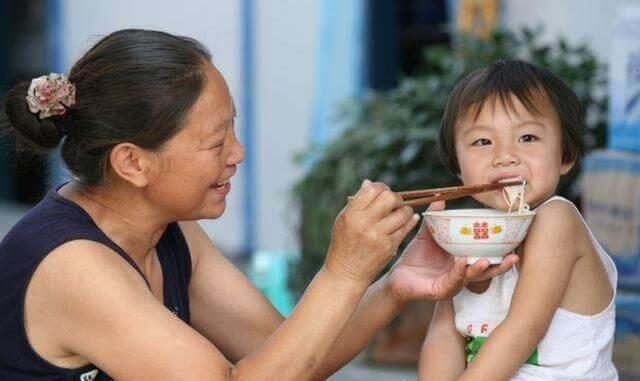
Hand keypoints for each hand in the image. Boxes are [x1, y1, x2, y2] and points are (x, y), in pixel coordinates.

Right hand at [324, 180, 419, 285]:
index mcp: (351, 214)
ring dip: (405, 210)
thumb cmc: (343, 244)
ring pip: (402, 213)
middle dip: (395, 198)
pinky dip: (410, 221)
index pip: (372, 189)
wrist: (346, 273)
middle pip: (390, 198)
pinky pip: (406, 228)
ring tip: (400, 213)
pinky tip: (409, 219)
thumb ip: (357, 202)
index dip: (381, 188)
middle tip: (394, 203)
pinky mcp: (389, 247)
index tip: (383, 192)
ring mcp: (378, 236)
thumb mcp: (343, 220)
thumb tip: (369, 183)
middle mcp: (364, 223)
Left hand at [388, 201, 517, 302]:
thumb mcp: (428, 236)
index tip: (514, 244)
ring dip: (480, 270)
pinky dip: (458, 272)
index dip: (500, 253)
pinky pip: (452, 282)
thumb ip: (436, 219)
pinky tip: (461, 263)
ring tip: (486, 261)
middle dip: (501, 266)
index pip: (486, 257)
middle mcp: (461, 274)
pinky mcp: (440, 291)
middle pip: (486, 271)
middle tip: (514, 257)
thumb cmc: (416, 258)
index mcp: (463, 260)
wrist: (397, 276)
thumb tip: (440, 199)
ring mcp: (453, 283)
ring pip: (471, 278)